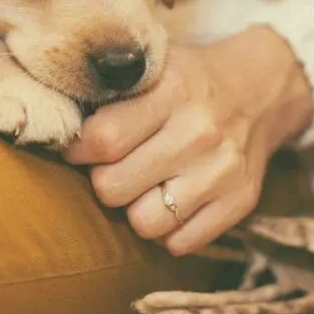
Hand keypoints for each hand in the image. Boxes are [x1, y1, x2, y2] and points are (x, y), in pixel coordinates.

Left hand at [62, 26, 313, 255]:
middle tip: (113, 168)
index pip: (101, 140)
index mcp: (171, 91)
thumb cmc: (188, 82)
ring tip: (144, 187)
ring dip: (136, 209)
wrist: (258, 90)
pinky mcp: (241, 200)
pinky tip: (172, 201)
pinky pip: (182, 243)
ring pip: (145, 224)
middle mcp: (199, 132)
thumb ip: (109, 96)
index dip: (78, 150)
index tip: (81, 148)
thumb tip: (55, 135)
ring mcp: (222, 170)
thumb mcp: (152, 70)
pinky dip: (170, 230)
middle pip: (113, 188)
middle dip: (104, 181)